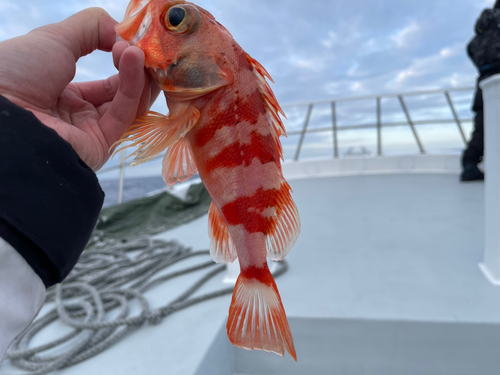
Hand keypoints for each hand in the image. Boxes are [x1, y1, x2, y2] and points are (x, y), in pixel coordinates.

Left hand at [0, 8, 159, 170]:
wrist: (4, 113)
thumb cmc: (19, 72)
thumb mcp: (55, 38)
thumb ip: (93, 29)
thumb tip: (126, 35)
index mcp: (63, 93)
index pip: (106, 81)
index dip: (122, 59)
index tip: (132, 40)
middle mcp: (79, 114)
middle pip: (122, 94)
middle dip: (136, 69)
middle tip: (145, 47)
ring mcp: (91, 130)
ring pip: (129, 104)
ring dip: (138, 75)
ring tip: (138, 51)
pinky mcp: (102, 144)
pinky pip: (124, 114)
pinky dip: (134, 86)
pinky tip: (134, 60)